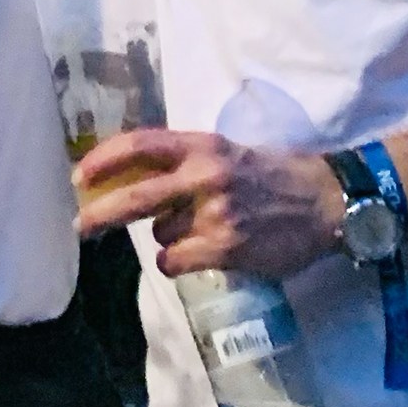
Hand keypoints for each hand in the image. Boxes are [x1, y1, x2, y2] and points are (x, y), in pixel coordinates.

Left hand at [74, 129, 347, 279]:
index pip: (142, 145)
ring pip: (160, 233)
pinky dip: (177, 261)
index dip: (105, 158)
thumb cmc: (273, 175)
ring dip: (169, 237)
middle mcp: (206, 176)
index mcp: (203, 145)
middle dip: (100, 212)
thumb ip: (185, 162)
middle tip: (82, 225)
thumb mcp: (227, 153)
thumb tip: (132, 179)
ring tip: (202, 230)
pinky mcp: (226, 247)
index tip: (80, 173)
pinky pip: (175, 260)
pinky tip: (198, 254)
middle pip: (136, 196)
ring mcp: (216, 214)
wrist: (327, 201)